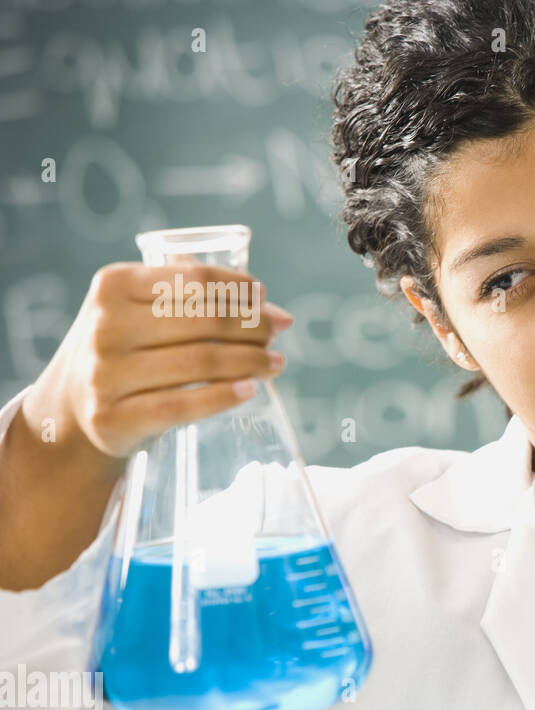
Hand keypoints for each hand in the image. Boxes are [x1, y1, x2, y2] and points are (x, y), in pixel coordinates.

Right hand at [23, 262, 291, 473]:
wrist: (70, 406)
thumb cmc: (122, 347)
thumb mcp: (135, 306)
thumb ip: (186, 290)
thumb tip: (263, 298)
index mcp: (113, 286)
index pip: (193, 279)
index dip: (238, 288)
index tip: (265, 299)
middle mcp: (105, 326)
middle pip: (204, 321)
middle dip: (252, 326)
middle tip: (276, 334)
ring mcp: (105, 374)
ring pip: (200, 362)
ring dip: (250, 362)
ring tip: (275, 362)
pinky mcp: (113, 418)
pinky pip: (183, 406)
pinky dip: (224, 396)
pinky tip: (250, 389)